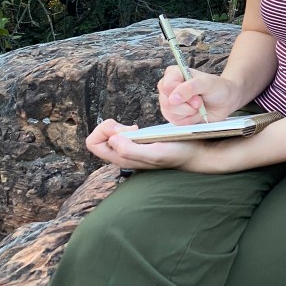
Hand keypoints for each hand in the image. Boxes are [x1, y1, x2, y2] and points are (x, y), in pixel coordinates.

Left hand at [86, 119, 203, 170]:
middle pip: (97, 138)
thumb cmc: (177, 153)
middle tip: (131, 128)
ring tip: (135, 128)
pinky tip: (139, 129)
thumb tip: (112, 140)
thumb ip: (131, 150)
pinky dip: (125, 128)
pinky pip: (118, 134)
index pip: (93, 143)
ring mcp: (127, 151)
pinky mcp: (135, 145)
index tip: (126, 129)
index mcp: (121, 159)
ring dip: (118, 127)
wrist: (193, 154)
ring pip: (107, 136)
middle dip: (110, 127)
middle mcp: (120, 156)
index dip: (105, 131)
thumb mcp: (156, 153)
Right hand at [157, 66, 242, 124]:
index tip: (196, 96)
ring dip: (189, 112)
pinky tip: (196, 113)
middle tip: (200, 102)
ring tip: (199, 106)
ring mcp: (169, 102)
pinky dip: (189, 119)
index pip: (166, 86)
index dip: (181, 94)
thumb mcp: (207, 83)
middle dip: (187, 106)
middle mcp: (168, 88)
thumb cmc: (217, 87)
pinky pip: (175, 122)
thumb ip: (190, 88)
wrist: (225, 101)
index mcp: (174, 74)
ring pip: (170, 113)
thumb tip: (172, 98)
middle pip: (167, 102)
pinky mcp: (174, 115)